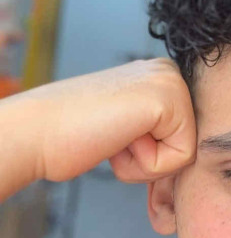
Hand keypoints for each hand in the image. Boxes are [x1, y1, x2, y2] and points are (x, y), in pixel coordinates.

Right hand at [13, 59, 195, 184]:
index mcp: (162, 76)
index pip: (185, 138)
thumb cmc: (73, 135)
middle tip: (113, 137)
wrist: (34, 133)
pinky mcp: (167, 98)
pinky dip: (146, 165)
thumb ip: (159, 131)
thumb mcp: (129, 125)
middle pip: (190, 145)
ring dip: (147, 163)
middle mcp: (170, 72)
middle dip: (152, 159)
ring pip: (187, 154)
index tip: (116, 135)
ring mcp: (171, 81)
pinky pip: (180, 159)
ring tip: (113, 136)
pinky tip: (117, 140)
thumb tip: (189, 153)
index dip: (151, 154)